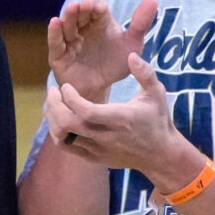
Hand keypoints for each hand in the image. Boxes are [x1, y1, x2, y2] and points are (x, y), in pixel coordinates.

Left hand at [43, 55, 202, 189]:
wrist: (162, 155)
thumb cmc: (158, 120)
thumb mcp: (156, 94)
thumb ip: (145, 74)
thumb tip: (131, 55)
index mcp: (120, 119)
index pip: (86, 111)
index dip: (70, 98)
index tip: (65, 86)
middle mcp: (106, 136)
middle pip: (68, 124)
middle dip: (54, 106)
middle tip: (52, 91)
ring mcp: (99, 150)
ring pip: (63, 138)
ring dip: (53, 119)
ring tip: (53, 104)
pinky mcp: (94, 158)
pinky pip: (67, 148)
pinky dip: (57, 133)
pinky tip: (59, 119)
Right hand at [49, 0, 157, 100]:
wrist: (101, 90)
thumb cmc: (114, 64)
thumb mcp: (131, 44)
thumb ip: (140, 24)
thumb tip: (153, 0)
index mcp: (99, 23)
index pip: (97, 9)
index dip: (98, 7)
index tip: (102, 8)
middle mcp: (83, 28)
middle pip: (80, 14)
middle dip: (82, 8)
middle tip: (86, 5)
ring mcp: (69, 40)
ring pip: (67, 25)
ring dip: (69, 16)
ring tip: (72, 8)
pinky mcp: (58, 54)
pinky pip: (55, 41)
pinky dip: (53, 32)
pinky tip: (55, 22)